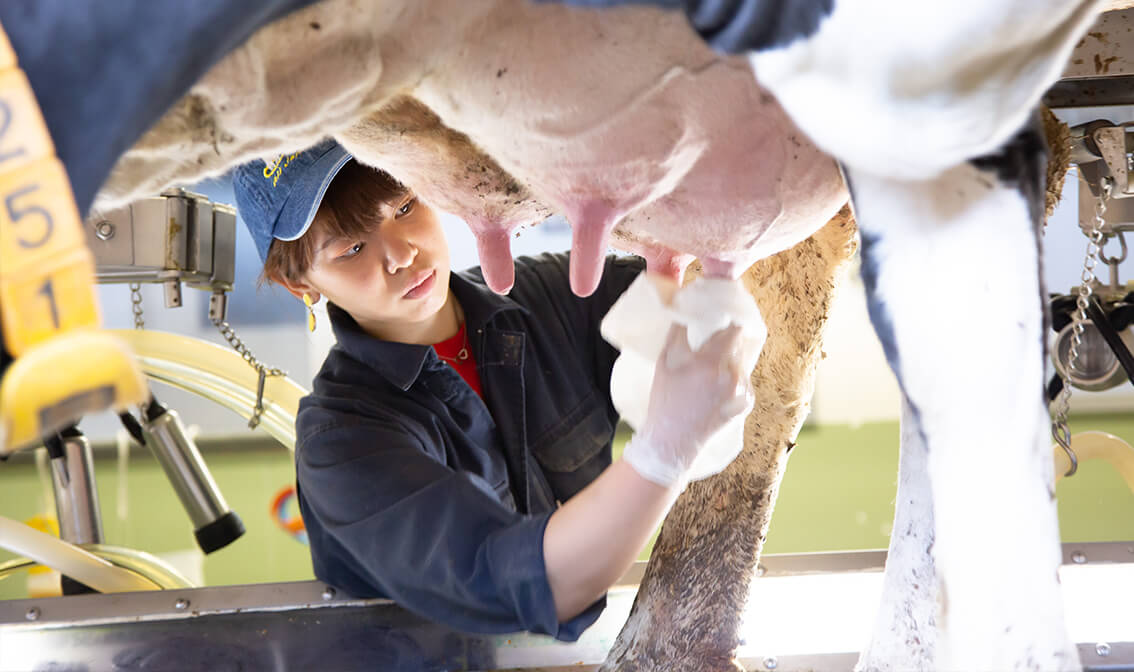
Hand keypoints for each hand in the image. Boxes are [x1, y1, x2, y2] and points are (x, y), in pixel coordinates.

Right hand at [622, 323, 755, 487]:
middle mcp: (732, 376)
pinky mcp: (746, 403)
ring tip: (708, 372)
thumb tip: (688, 310)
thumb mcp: (666, 362)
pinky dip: (732, 379)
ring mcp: (742, 392)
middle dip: (726, 343)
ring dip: (729, 362)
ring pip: (741, 364)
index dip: (729, 322)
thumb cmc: (666, 400)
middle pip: (738, 346)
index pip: (734, 330)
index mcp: (712, 363)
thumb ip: (679, 332)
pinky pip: (743, 381)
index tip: (721, 320)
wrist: (673, 441)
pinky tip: (714, 388)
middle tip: (711, 345)